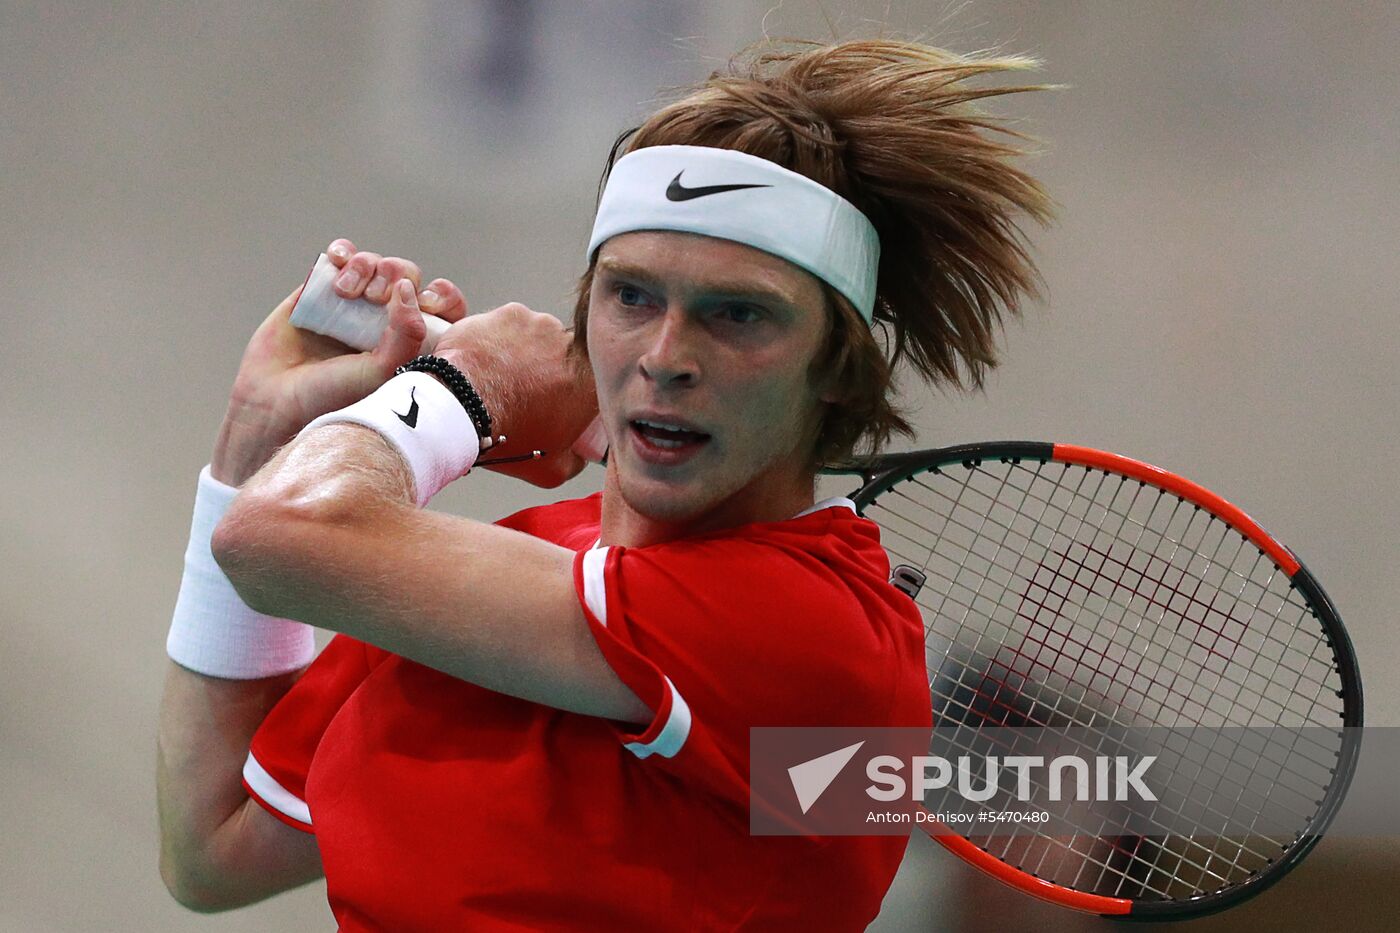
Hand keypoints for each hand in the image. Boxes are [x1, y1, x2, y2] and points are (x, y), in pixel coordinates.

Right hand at [210, 239, 467, 485]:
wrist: (276, 401)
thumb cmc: (335, 398)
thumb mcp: (385, 371)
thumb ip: (408, 332)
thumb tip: (407, 288)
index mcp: (410, 344)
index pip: (442, 309)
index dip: (442, 296)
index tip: (429, 303)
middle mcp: (384, 323)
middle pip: (407, 277)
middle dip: (396, 276)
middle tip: (373, 299)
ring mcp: (352, 305)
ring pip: (376, 264)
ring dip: (366, 267)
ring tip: (345, 293)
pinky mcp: (319, 290)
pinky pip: (342, 256)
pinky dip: (345, 252)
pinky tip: (338, 263)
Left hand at [430, 298, 597, 488]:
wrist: (462, 410)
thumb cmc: (506, 437)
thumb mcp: (553, 470)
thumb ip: (576, 459)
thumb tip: (579, 455)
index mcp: (591, 381)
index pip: (591, 382)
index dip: (573, 391)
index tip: (558, 401)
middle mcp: (573, 346)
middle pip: (564, 355)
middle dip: (548, 369)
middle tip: (524, 391)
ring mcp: (541, 325)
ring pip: (537, 336)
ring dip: (524, 352)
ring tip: (501, 376)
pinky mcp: (511, 313)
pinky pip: (509, 324)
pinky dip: (499, 338)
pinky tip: (487, 360)